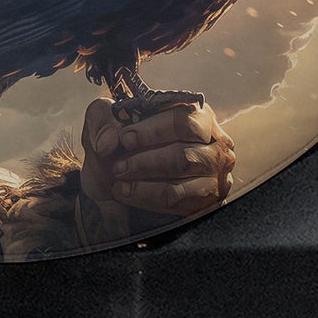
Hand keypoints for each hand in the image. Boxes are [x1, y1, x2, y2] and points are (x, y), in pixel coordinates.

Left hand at [80, 96, 234, 229]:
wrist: (115, 192)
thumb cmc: (118, 150)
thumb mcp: (102, 125)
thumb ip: (101, 118)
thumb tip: (110, 140)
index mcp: (193, 114)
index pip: (183, 117)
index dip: (153, 129)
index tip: (125, 138)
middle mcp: (213, 143)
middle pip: (185, 152)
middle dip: (146, 161)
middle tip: (118, 166)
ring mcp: (216, 175)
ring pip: (183, 179)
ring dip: (146, 180)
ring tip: (120, 181)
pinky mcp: (209, 203)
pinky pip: (181, 201)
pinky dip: (149, 197)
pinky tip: (129, 194)